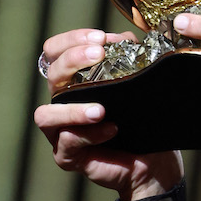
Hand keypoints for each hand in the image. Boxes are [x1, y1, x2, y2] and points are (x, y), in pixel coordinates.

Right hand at [34, 28, 183, 199]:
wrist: (155, 163)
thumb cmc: (142, 122)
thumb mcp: (137, 85)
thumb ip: (128, 59)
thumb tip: (124, 39)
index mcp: (72, 82)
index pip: (54, 52)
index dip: (71, 40)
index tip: (100, 37)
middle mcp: (61, 104)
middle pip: (50, 75)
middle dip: (72, 60)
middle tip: (99, 55)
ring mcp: (60, 132)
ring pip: (46, 115)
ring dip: (72, 109)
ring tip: (100, 109)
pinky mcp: (67, 156)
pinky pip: (68, 142)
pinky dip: (89, 135)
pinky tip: (111, 128)